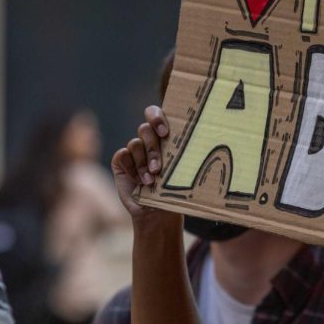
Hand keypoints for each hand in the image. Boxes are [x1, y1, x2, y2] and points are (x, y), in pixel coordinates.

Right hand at [110, 105, 176, 228]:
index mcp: (163, 135)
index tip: (165, 132)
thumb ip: (182, 154)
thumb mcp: (180, 170)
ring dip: (143, 163)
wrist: (156, 209)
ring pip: (135, 144)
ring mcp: (133, 149)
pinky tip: (139, 182)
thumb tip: (202, 143)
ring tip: (150, 180)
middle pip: (145, 129)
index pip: (155, 113)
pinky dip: (132, 169)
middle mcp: (147, 139)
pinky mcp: (121, 160)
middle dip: (152, 148)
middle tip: (158, 167)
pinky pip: (123, 155)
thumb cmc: (173, 187)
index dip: (157, 118)